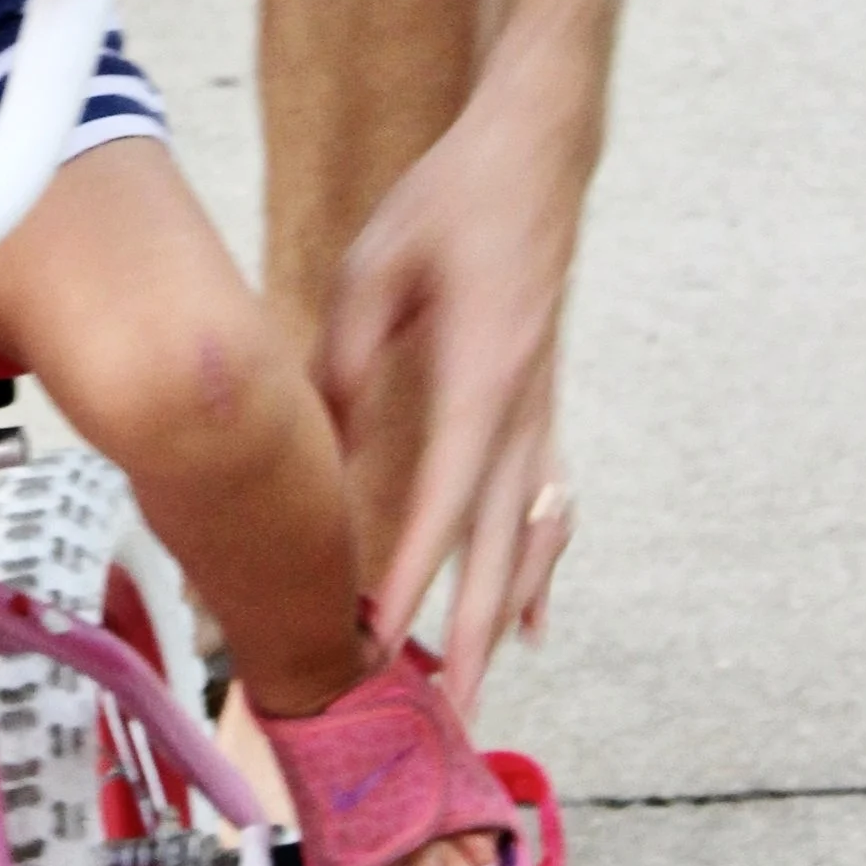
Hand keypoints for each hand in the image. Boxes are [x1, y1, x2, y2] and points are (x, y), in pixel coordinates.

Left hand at [322, 63, 590, 711]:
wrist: (534, 153)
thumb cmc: (450, 202)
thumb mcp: (373, 267)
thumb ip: (342, 359)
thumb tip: (317, 442)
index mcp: (481, 375)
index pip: (443, 502)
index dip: (412, 580)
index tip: (383, 643)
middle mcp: (524, 407)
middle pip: (500, 544)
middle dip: (473, 633)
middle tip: (457, 712)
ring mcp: (543, 408)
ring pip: (533, 533)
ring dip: (507, 611)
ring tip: (485, 682)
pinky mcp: (543, 402)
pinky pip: (547, 503)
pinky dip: (540, 564)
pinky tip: (532, 616)